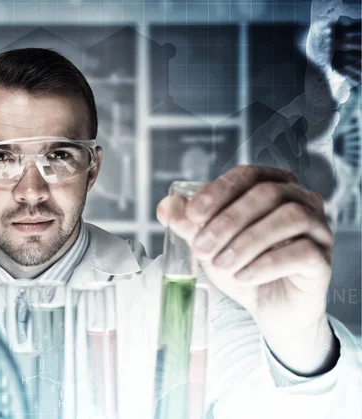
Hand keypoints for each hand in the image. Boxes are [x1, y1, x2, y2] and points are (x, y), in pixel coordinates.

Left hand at [157, 165, 338, 375]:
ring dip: (247, 241)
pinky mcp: (322, 261)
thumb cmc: (242, 267)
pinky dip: (266, 264)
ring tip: (221, 264)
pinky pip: (301, 252)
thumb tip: (166, 207)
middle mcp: (302, 201)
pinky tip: (243, 277)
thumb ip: (189, 225)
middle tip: (201, 247)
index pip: (247, 174)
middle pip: (267, 194)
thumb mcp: (210, 244)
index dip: (218, 191)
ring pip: (288, 219)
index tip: (192, 214)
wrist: (269, 309)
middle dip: (227, 221)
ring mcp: (318, 229)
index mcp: (273, 186)